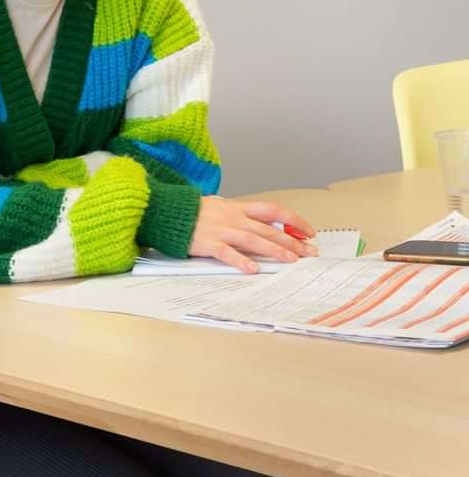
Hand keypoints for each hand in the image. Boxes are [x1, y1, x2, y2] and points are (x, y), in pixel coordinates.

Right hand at [189, 197, 316, 273]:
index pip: (273, 210)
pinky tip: (252, 269)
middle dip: (292, 241)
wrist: (168, 211)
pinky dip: (240, 261)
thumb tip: (261, 224)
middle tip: (309, 253)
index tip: (308, 232)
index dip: (293, 220)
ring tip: (291, 260)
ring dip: (274, 250)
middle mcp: (234, 217)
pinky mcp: (209, 243)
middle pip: (268, 228)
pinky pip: (227, 253)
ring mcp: (222, 230)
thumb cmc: (194, 212)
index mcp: (238, 208)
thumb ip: (240, 215)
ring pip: (254, 239)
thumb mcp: (221, 207)